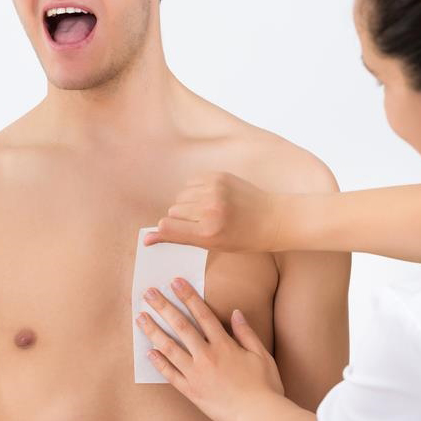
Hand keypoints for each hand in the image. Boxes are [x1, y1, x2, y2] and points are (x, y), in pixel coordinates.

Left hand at [135, 277, 283, 420]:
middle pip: (181, 326)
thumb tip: (235, 312)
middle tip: (149, 293)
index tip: (176, 282)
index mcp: (224, 345)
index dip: (188, 296)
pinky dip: (159, 363)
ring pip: (170, 348)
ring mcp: (196, 375)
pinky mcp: (191, 392)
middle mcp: (206, 356)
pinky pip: (170, 375)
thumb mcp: (261, 354)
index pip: (202, 314)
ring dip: (154, 331)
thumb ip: (246, 332)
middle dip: (164, 307)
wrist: (258, 417)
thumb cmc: (265, 386)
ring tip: (140, 318)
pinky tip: (149, 352)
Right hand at [144, 172, 283, 252]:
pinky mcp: (219, 175)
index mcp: (208, 232)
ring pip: (181, 195)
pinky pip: (191, 182)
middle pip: (173, 211)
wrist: (274, 218)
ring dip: (188, 203)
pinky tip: (212, 197)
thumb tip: (147, 238)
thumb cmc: (243, 238)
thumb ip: (180, 238)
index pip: (167, 227)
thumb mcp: (212, 245)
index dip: (163, 230)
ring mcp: (215, 189)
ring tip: (208, 210)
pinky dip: (197, 190)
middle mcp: (210, 209)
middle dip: (182, 218)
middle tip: (202, 224)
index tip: (166, 232)